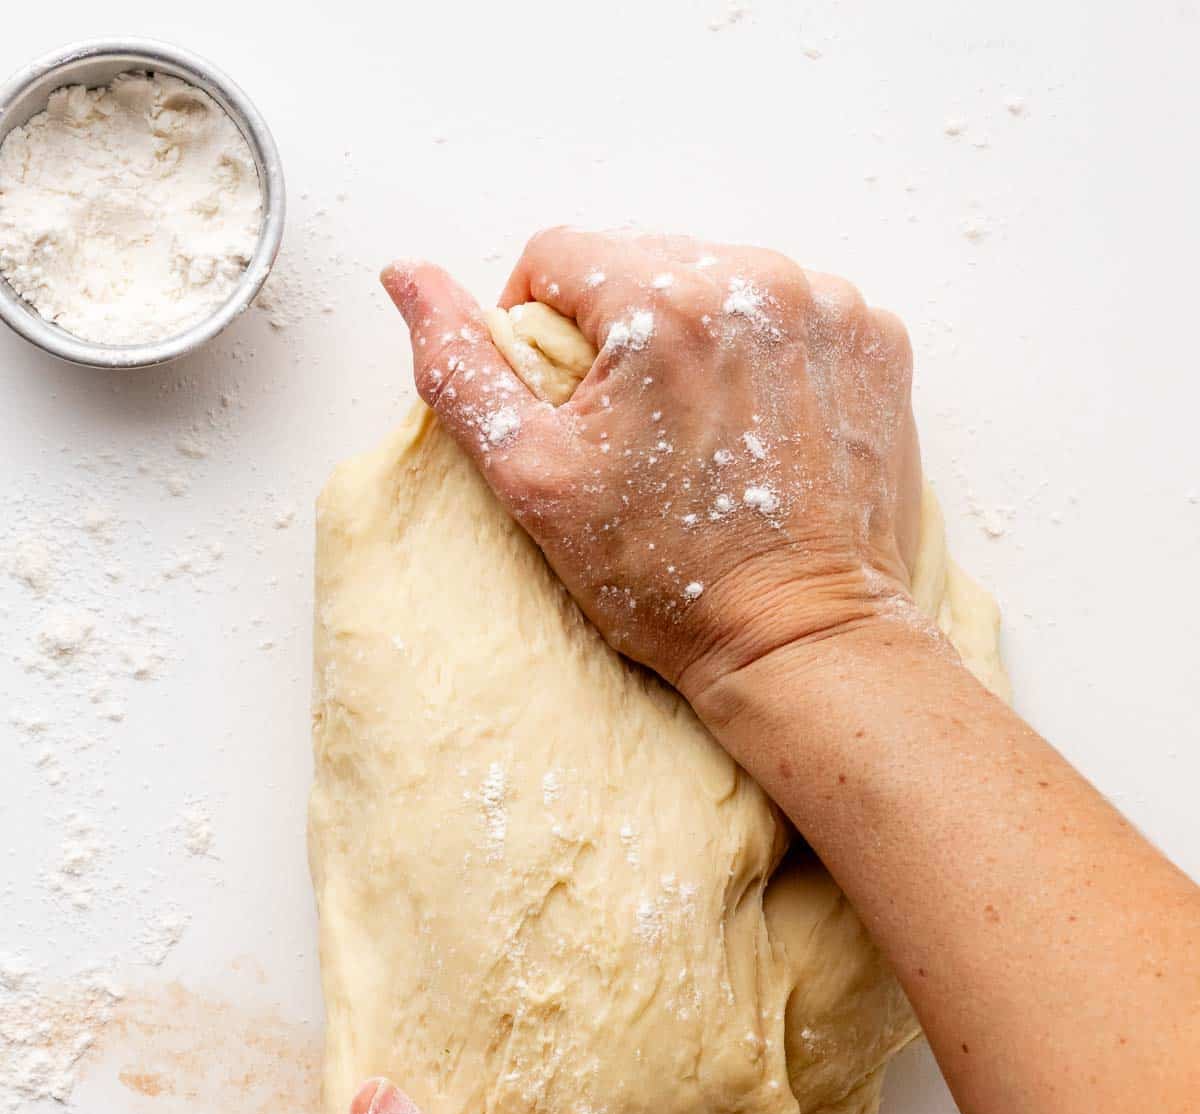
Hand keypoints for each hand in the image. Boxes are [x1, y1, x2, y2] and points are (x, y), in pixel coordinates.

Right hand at [383, 228, 922, 708]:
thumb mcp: (534, 481)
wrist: (800, 641)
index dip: (539, 330)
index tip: (570, 407)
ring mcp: (827, 308)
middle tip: (636, 434)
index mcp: (663, 302)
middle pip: (644, 263)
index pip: (558, 256)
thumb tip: (408, 278)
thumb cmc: (667, 580)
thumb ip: (462, 370)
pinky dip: (766, 357)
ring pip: (720, 283)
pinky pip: (793, 314)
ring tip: (701, 436)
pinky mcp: (875, 342)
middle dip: (622, 334)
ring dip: (697, 340)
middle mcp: (756, 280)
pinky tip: (758, 431)